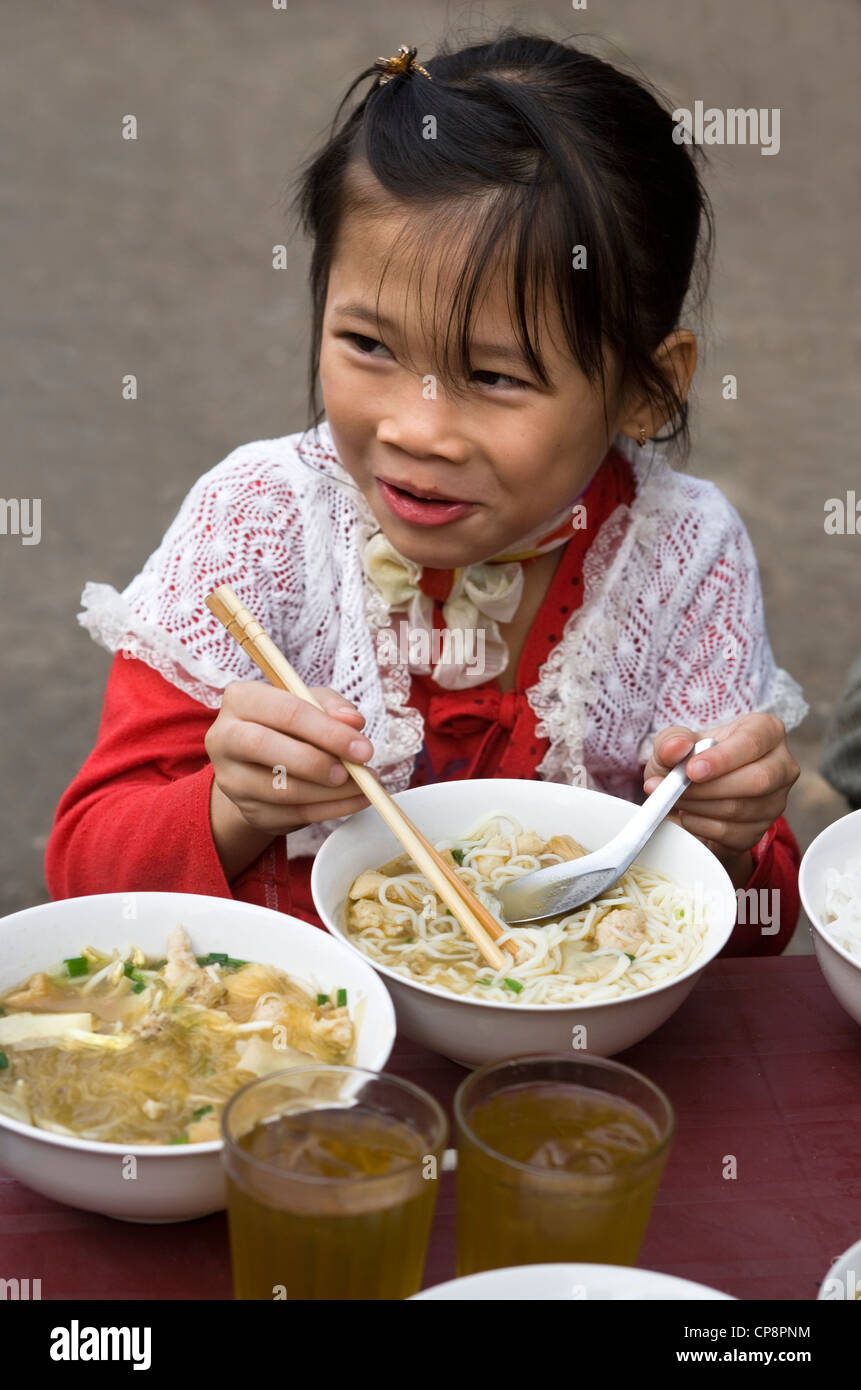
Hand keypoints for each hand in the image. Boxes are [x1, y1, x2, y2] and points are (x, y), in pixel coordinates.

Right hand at [205, 681, 376, 837]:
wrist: (263, 763)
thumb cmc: (289, 725)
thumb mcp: (310, 703)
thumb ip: (332, 707)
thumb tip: (353, 722)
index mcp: (240, 699)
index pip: (285, 711)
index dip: (327, 731)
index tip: (363, 747)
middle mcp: (224, 737)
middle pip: (265, 747)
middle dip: (319, 762)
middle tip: (358, 771)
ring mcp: (231, 779)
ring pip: (280, 789)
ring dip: (331, 792)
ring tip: (363, 786)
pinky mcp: (248, 810)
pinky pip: (292, 814)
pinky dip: (330, 810)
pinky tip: (353, 801)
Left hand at [642, 713, 799, 885]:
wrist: (693, 793)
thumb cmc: (692, 758)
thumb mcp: (675, 742)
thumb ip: (671, 741)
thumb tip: (676, 748)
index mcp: (766, 730)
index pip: (753, 742)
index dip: (723, 758)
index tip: (693, 770)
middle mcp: (780, 765)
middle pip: (758, 780)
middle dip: (710, 787)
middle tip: (676, 788)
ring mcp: (776, 800)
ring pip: (741, 808)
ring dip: (700, 806)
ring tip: (676, 798)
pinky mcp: (761, 829)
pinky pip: (732, 832)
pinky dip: (702, 825)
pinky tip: (687, 814)